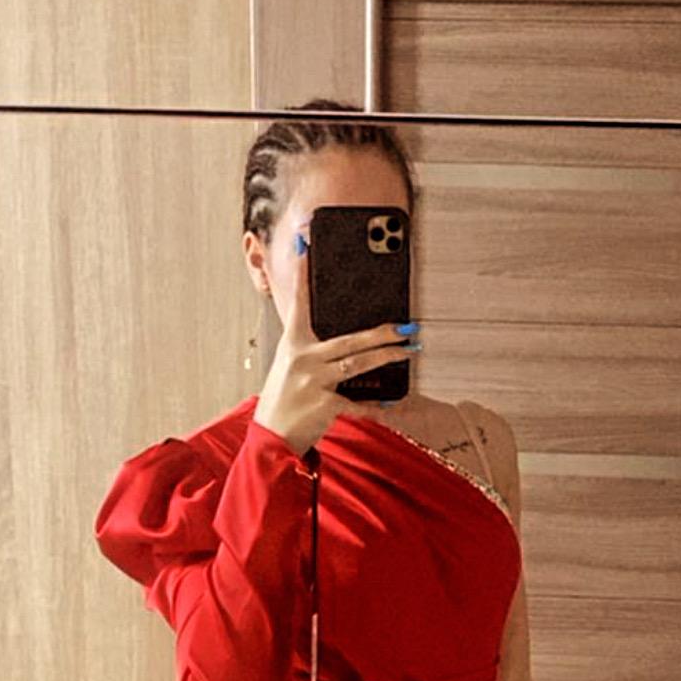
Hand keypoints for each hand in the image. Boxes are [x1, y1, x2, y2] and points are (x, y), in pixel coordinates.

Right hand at [254, 214, 416, 459]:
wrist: (272, 436)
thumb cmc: (285, 396)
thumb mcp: (290, 365)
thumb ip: (311, 347)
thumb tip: (344, 334)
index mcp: (292, 343)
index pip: (298, 302)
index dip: (301, 273)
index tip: (305, 245)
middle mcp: (302, 358)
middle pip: (349, 339)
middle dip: (380, 332)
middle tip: (405, 326)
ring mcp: (314, 382)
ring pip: (359, 364)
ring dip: (387, 357)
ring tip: (409, 350)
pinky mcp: (324, 405)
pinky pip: (357, 401)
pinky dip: (374, 404)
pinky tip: (390, 402)